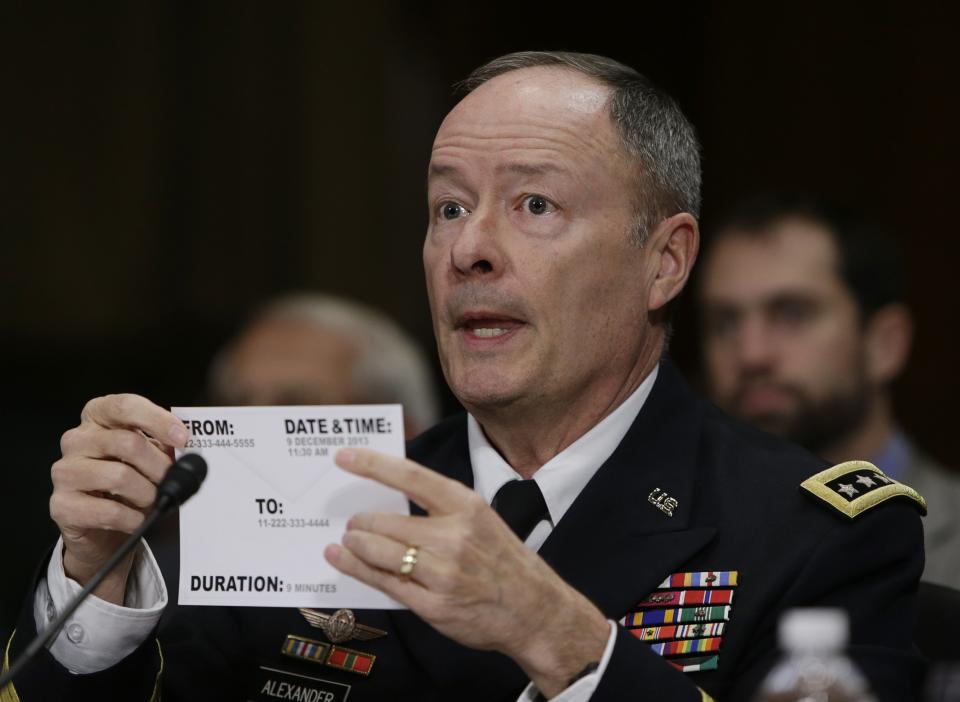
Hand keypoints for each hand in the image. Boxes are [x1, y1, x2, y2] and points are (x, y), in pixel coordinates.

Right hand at [50, 394, 186, 602]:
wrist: (101, 528)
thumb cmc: (129, 483)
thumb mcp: (149, 457)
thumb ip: (165, 446)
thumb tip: (189, 448)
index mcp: (98, 416)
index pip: (126, 406)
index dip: (158, 420)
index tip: (183, 439)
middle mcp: (76, 439)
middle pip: (128, 443)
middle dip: (159, 465)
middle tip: (171, 480)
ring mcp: (65, 472)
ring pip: (119, 476)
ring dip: (146, 494)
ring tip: (151, 501)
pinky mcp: (61, 505)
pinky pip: (108, 511)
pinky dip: (132, 518)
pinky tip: (137, 519)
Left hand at [324, 448, 608, 697]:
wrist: (534, 610)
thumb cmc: (502, 561)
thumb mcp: (481, 519)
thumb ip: (441, 508)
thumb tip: (391, 498)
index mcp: (466, 505)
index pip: (410, 476)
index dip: (373, 464)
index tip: (344, 456)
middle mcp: (453, 536)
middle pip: (386, 521)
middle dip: (360, 521)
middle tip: (351, 521)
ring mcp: (442, 572)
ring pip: (380, 551)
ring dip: (355, 544)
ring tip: (348, 540)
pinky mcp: (433, 605)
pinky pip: (385, 582)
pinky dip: (358, 569)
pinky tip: (343, 560)